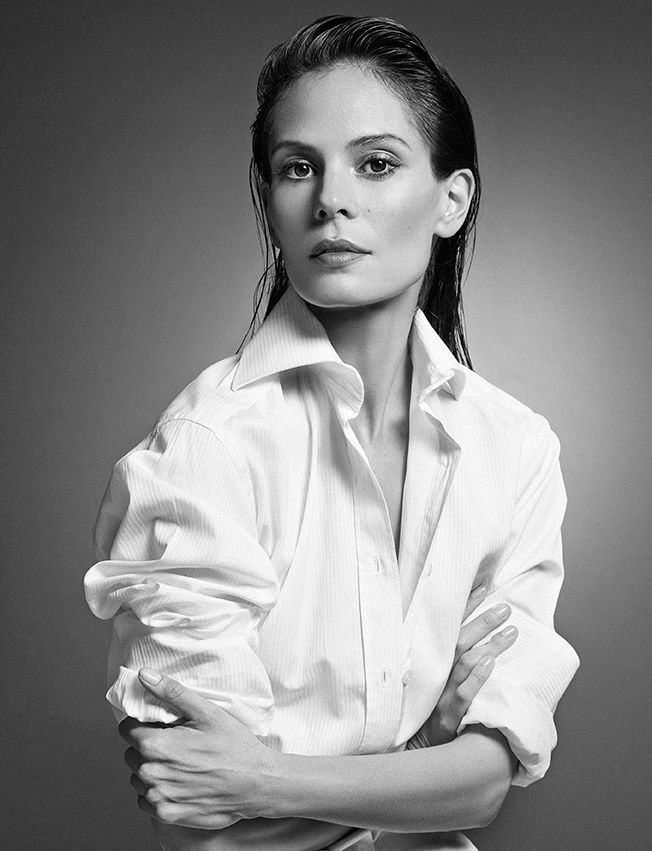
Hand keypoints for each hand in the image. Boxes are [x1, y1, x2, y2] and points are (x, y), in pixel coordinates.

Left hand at [119, 669, 276, 828]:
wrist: (257, 784)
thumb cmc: (235, 748)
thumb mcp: (206, 712)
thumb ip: (171, 693)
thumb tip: (145, 675)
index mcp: (157, 745)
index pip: (126, 729)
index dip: (142, 723)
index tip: (160, 724)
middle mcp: (151, 774)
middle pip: (132, 753)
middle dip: (148, 745)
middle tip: (177, 743)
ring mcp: (158, 798)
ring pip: (138, 777)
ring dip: (153, 769)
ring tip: (181, 763)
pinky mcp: (166, 815)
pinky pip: (147, 801)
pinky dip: (159, 791)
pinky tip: (181, 782)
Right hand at [409, 586, 517, 747]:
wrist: (415, 747)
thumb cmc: (427, 709)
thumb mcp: (430, 678)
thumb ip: (447, 656)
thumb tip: (473, 632)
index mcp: (431, 660)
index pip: (449, 626)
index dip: (465, 605)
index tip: (482, 587)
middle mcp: (434, 672)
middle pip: (458, 639)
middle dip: (482, 621)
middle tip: (504, 608)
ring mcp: (441, 693)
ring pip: (464, 662)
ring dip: (489, 644)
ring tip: (511, 631)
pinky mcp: (449, 715)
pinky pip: (463, 693)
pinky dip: (477, 677)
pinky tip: (491, 663)